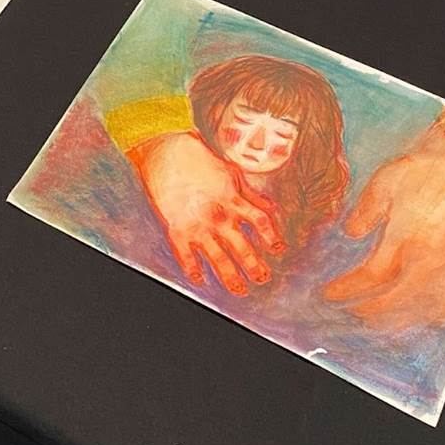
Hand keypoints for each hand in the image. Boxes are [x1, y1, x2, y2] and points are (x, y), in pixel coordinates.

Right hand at [130, 132, 285, 294]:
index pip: (261, 222)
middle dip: (255, 266)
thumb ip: (252, 194)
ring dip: (231, 277)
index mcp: (234, 200)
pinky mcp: (177, 230)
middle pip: (243, 247)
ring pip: (219, 259)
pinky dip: (193, 271)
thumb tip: (272, 208)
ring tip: (240, 289)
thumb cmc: (200, 161)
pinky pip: (186, 257)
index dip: (272, 237)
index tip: (278, 249)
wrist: (166, 154)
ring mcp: (198, 226)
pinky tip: (200, 279)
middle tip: (263, 278)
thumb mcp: (232, 174)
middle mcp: (219, 216)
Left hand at [321, 124, 444, 330]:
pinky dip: (428, 317)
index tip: (330, 293)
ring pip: (421, 313)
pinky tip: (418, 312)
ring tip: (377, 315)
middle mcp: (431, 265)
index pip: (370, 278)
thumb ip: (366, 210)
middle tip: (350, 308)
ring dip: (395, 319)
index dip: (347, 289)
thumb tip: (351, 232)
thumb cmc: (434, 171)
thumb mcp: (388, 180)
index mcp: (408, 241)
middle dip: (367, 309)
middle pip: (393, 304)